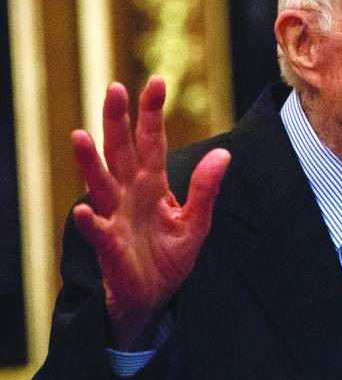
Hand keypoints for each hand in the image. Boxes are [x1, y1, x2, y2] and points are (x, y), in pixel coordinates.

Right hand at [71, 77, 229, 349]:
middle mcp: (129, 195)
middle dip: (117, 121)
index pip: (152, 142)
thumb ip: (206, 189)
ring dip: (90, 162)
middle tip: (114, 88)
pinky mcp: (110, 247)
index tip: (156, 82)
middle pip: (121, 151)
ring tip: (80, 135)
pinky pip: (98, 232)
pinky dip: (90, 222)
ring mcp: (116, 218)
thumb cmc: (170, 258)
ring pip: (100, 184)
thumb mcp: (196, 223)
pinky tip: (83, 211)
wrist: (153, 297)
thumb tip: (224, 153)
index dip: (152, 113)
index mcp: (152, 185)